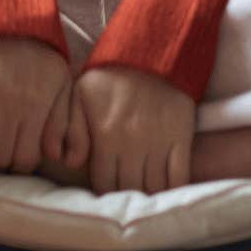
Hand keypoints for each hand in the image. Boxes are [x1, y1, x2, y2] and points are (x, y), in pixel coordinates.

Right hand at [0, 37, 72, 173]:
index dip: (20, 163)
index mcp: (37, 104)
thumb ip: (63, 123)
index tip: (17, 155)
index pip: (25, 158)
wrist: (7, 19)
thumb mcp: (61, 85)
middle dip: (0, 159)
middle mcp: (10, 102)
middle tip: (0, 148)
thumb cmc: (38, 57)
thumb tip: (58, 157)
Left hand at [67, 64, 194, 193]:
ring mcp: (158, 144)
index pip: (102, 182)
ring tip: (142, 194)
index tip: (104, 191)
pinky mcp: (180, 139)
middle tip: (123, 195)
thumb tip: (69, 162)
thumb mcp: (80, 94)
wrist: (151, 55)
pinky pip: (179, 176)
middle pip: (128, 188)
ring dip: (147, 195)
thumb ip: (72, 129)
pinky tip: (166, 192)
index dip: (102, 191)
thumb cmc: (110, 76)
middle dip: (123, 196)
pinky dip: (173, 189)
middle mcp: (132, 145)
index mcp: (106, 136)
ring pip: (153, 187)